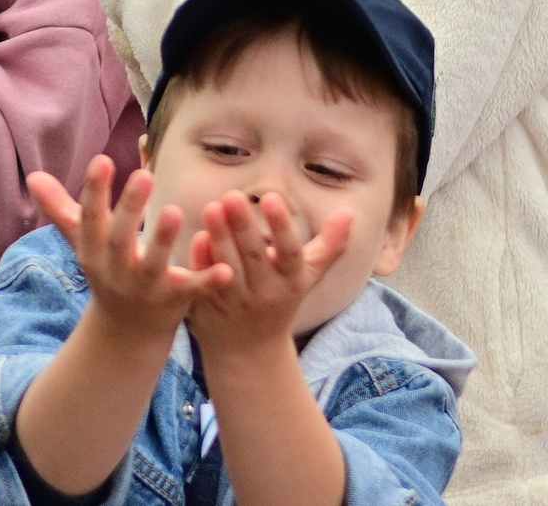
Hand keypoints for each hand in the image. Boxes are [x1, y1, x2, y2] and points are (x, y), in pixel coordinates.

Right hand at [29, 157, 226, 343]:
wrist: (126, 335)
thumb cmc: (107, 272)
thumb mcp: (84, 243)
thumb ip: (61, 209)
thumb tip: (33, 176)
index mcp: (94, 251)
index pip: (91, 219)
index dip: (95, 191)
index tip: (101, 160)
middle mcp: (116, 270)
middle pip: (120, 239)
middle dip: (130, 209)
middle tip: (144, 175)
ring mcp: (146, 287)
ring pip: (154, 264)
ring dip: (163, 240)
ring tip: (176, 211)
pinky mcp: (175, 301)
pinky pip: (193, 290)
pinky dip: (209, 280)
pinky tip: (227, 268)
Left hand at [186, 190, 349, 358]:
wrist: (250, 353)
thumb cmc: (281, 301)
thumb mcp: (308, 276)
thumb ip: (330, 244)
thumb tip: (349, 211)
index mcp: (291, 282)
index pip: (290, 252)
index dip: (281, 226)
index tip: (271, 198)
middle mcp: (265, 293)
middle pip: (254, 257)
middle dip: (243, 225)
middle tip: (232, 195)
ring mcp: (235, 302)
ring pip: (227, 267)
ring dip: (219, 237)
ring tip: (212, 207)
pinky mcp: (210, 308)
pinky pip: (205, 282)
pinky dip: (201, 261)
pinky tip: (198, 237)